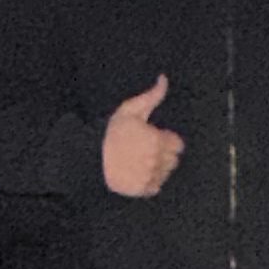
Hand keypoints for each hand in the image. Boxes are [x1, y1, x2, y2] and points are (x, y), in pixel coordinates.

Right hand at [103, 72, 184, 197]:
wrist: (90, 157)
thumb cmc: (111, 132)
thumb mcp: (130, 109)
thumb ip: (152, 96)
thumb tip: (164, 79)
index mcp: (157, 141)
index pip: (178, 145)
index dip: (168, 140)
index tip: (156, 138)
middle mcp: (156, 161)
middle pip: (173, 160)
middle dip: (164, 154)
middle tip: (146, 150)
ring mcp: (149, 176)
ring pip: (165, 174)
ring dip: (158, 168)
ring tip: (140, 161)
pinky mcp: (141, 189)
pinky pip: (155, 187)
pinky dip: (149, 182)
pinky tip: (137, 173)